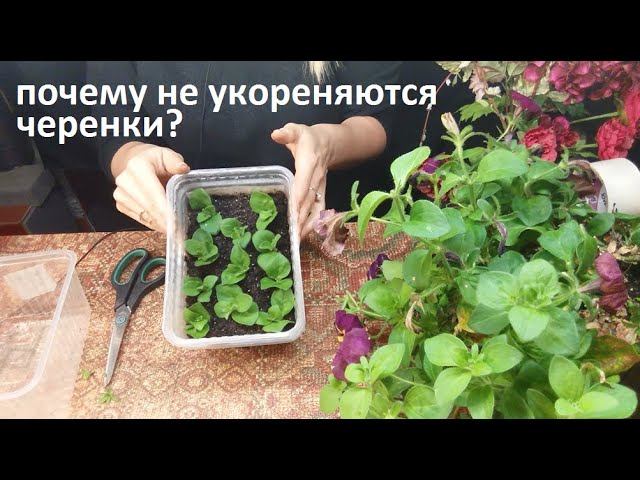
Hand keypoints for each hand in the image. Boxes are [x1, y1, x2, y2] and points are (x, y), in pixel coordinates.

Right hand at [112, 142, 189, 231]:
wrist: (132, 161)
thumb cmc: (154, 160)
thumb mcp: (166, 155)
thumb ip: (175, 162)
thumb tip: (183, 169)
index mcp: (137, 167)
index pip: (153, 193)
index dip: (165, 210)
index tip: (176, 225)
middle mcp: (125, 181)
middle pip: (148, 208)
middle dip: (165, 223)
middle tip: (181, 236)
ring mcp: (120, 194)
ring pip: (144, 216)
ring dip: (161, 227)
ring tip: (177, 234)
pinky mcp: (120, 205)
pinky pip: (140, 219)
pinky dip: (154, 225)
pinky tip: (166, 228)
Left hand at [271, 123, 332, 238]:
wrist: (329, 143)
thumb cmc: (307, 138)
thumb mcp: (296, 130)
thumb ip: (287, 133)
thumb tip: (276, 134)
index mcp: (310, 164)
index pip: (304, 183)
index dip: (299, 197)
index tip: (293, 212)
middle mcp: (317, 179)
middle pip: (310, 201)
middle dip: (302, 218)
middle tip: (293, 234)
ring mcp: (321, 188)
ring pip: (316, 209)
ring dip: (309, 225)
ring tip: (299, 240)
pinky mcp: (321, 194)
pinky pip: (319, 211)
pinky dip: (313, 224)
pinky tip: (305, 235)